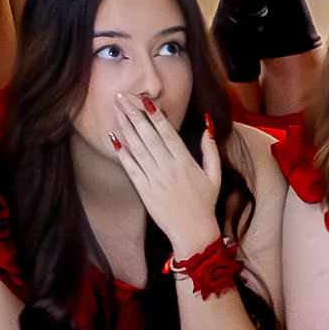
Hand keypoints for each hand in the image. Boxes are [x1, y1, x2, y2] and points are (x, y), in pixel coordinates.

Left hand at [99, 95, 230, 259]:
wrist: (193, 232)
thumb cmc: (205, 203)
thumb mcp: (214, 175)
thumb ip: (210, 149)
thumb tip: (207, 126)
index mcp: (185, 162)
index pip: (167, 132)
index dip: (155, 114)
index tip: (145, 99)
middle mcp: (168, 167)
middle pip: (148, 135)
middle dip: (135, 114)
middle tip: (123, 97)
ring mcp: (154, 179)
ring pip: (137, 148)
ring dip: (125, 127)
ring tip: (116, 111)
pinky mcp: (144, 190)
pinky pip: (130, 168)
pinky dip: (122, 152)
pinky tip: (114, 138)